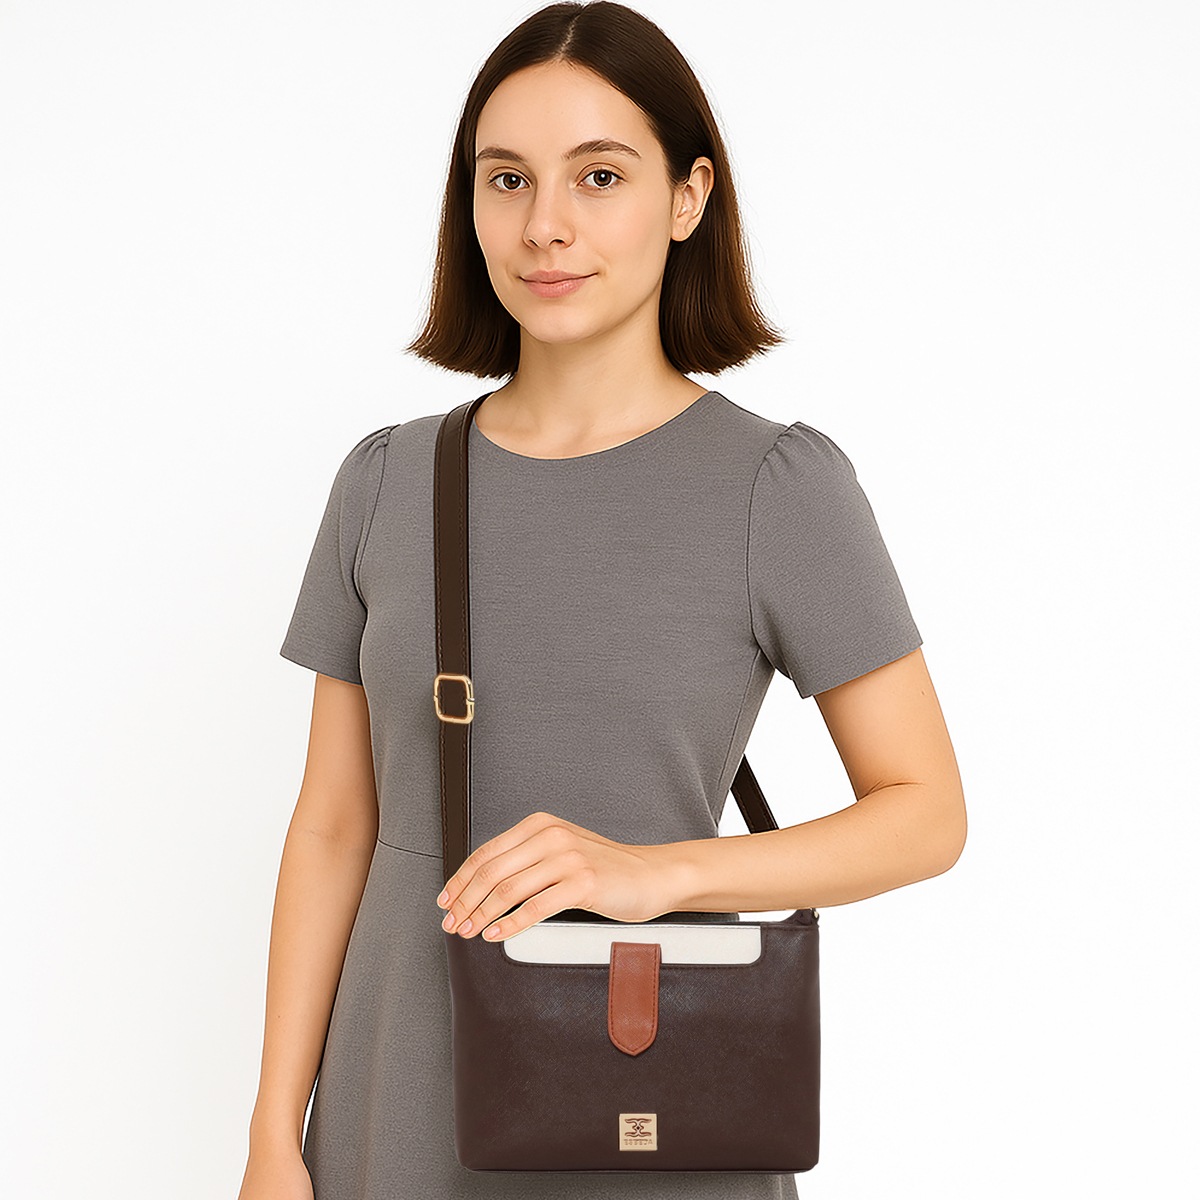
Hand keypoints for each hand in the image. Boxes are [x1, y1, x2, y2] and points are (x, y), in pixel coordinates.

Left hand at [434, 811, 677, 941]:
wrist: (651, 875)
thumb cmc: (605, 869)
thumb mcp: (561, 851)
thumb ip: (526, 860)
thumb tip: (480, 887)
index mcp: (540, 824)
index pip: (486, 852)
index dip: (460, 880)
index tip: (445, 901)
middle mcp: (551, 836)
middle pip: (492, 872)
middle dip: (464, 902)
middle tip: (451, 923)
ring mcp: (568, 858)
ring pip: (508, 890)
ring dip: (481, 915)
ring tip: (468, 932)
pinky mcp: (583, 883)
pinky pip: (535, 907)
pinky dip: (510, 925)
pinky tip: (496, 935)